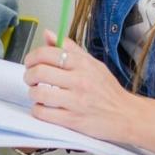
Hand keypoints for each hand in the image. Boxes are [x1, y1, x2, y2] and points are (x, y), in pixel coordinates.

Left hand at [24, 32, 143, 144]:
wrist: (126, 115)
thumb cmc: (108, 90)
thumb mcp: (93, 64)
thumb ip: (69, 48)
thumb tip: (48, 34)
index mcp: (82, 64)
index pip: (47, 53)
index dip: (32, 57)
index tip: (30, 63)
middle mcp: (79, 80)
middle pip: (39, 72)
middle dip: (28, 75)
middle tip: (31, 79)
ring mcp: (76, 101)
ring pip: (39, 93)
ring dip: (32, 93)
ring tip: (37, 93)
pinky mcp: (73, 120)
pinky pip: (43, 113)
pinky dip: (38, 110)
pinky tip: (44, 108)